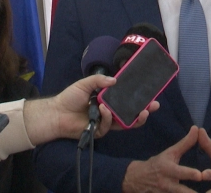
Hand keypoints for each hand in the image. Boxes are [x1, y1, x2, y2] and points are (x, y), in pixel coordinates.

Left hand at [27, 74, 158, 142]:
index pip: (127, 99)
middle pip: (131, 113)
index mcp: (109, 100)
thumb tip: (115, 79)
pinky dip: (109, 116)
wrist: (57, 113)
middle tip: (153, 106)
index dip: (138, 98)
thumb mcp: (85, 83)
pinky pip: (110, 125)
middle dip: (144, 111)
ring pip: (125, 122)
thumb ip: (99, 81)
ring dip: (134, 116)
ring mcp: (106, 122)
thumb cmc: (70, 97)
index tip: (151, 94)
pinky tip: (104, 109)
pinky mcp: (100, 131)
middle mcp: (110, 111)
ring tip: (141, 111)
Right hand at [122, 125, 202, 191]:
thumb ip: (185, 143)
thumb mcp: (170, 152)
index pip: (180, 172)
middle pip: (182, 191)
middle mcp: (167, 184)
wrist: (138, 179)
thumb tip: (196, 129)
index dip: (190, 174)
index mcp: (168, 170)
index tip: (200, 175)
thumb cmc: (158, 163)